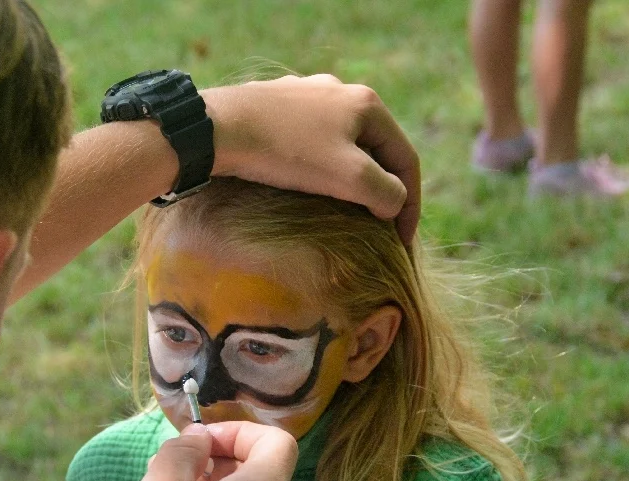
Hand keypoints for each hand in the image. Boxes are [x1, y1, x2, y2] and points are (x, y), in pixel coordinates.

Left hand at [203, 75, 420, 246]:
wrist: (217, 129)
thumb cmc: (286, 153)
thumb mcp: (349, 177)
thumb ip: (386, 193)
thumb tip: (395, 204)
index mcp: (368, 104)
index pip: (406, 159)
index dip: (411, 204)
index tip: (403, 241)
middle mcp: (340, 91)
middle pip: (375, 150)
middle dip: (380, 189)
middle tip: (377, 225)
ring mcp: (305, 96)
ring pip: (340, 145)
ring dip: (348, 178)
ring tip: (343, 209)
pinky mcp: (274, 106)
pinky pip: (308, 141)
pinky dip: (316, 167)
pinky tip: (303, 185)